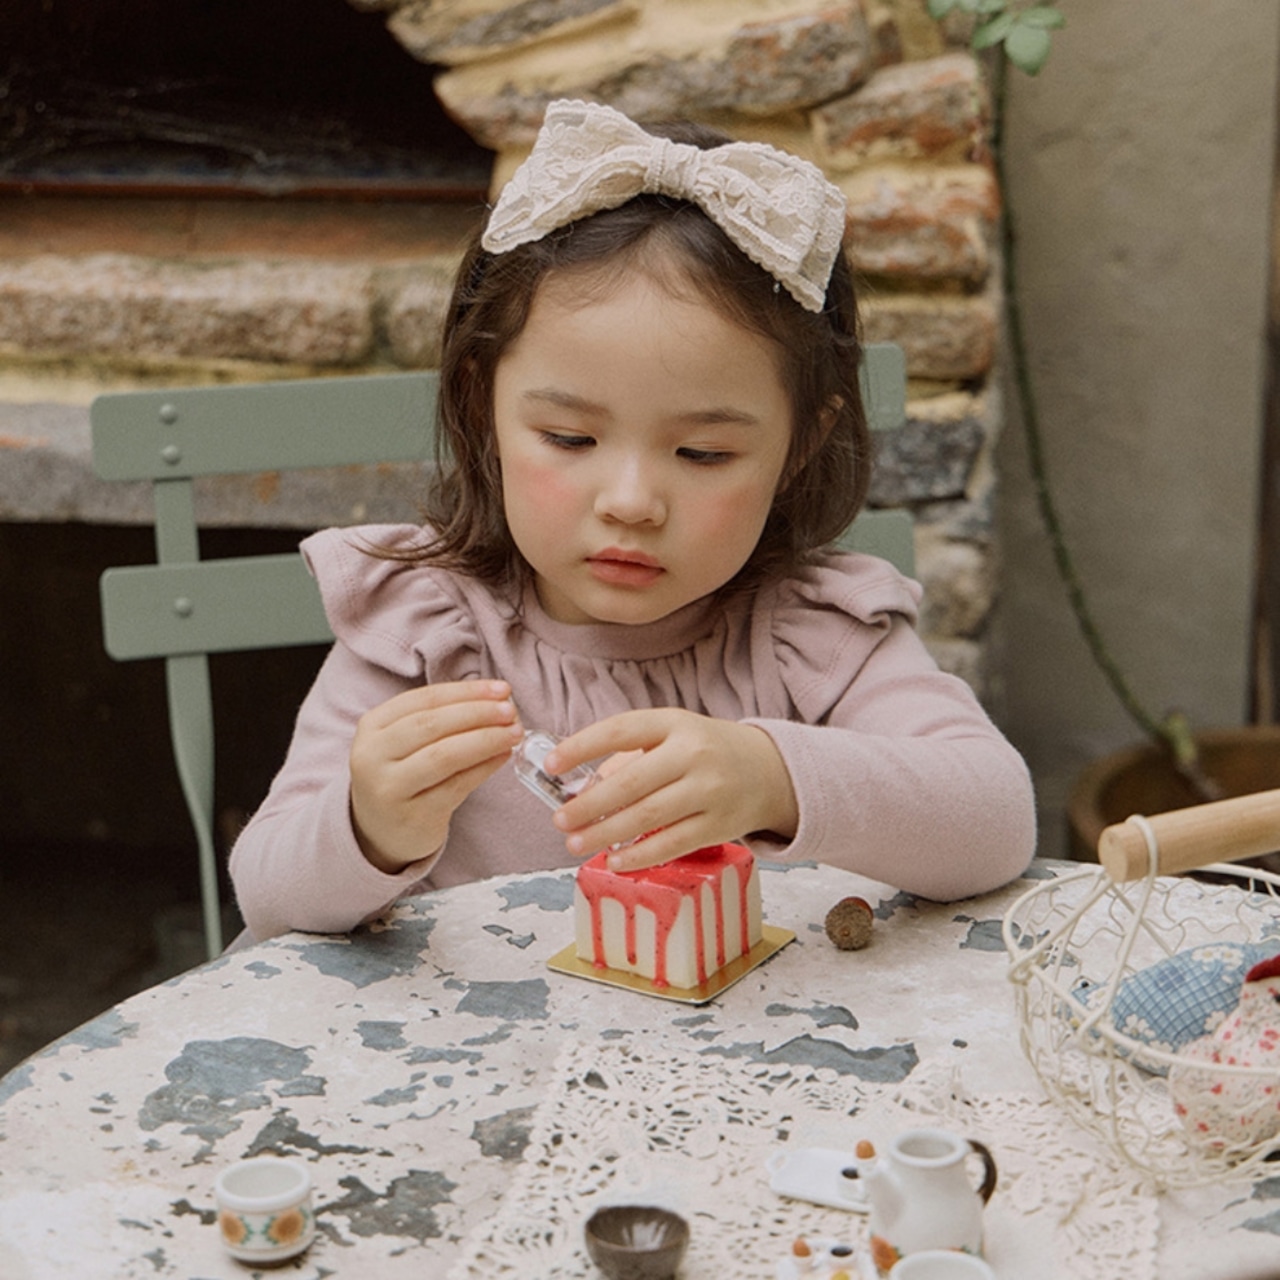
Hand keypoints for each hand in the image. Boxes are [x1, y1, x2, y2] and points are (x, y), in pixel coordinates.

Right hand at [349, 680, 522, 872]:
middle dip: (478, 713)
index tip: (501, 689)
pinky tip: (503, 756)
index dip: (466, 692)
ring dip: (486, 740)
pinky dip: (484, 768)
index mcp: (372, 726)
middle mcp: (372, 755)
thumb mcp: (404, 742)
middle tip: (511, 711)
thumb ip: (441, 719)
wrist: (381, 832)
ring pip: (445, 755)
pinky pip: (456, 786)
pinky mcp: (412, 816)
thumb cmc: (402, 775)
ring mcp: (389, 788)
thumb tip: (496, 701)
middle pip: (432, 724)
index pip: (424, 699)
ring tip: (514, 733)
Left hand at [544, 709, 797, 870]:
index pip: (622, 730)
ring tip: (575, 842)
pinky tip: (615, 860)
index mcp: (675, 723)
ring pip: (648, 816)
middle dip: (589, 804)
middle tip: (559, 820)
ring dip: (606, 833)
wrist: (768, 770)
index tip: (550, 763)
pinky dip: (639, 855)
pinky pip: (672, 844)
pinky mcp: (719, 825)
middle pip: (631, 781)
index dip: (582, 746)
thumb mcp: (671, 736)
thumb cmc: (705, 751)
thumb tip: (582, 790)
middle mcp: (693, 753)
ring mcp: (709, 790)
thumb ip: (629, 756)